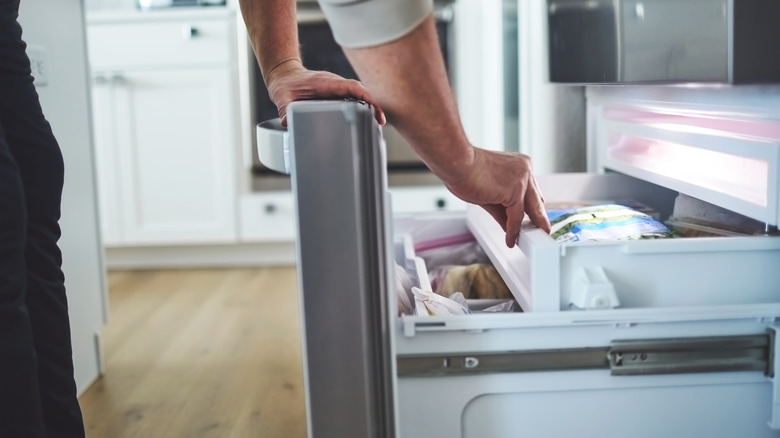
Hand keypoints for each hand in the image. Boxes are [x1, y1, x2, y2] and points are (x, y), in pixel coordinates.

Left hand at [265, 59, 385, 126]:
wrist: (284, 76)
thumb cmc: (286, 86)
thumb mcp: (282, 99)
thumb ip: (285, 112)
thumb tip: (288, 124)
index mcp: (325, 83)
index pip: (351, 87)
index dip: (365, 96)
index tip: (373, 108)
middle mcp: (335, 84)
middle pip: (360, 91)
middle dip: (372, 104)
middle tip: (380, 122)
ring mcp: (337, 88)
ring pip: (359, 95)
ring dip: (370, 106)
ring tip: (377, 123)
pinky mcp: (337, 94)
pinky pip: (354, 98)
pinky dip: (362, 107)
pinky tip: (367, 120)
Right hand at [442, 147, 550, 247]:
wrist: (456, 163)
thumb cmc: (465, 171)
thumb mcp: (488, 193)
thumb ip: (501, 210)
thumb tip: (508, 226)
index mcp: (519, 165)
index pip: (531, 191)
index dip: (532, 207)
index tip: (533, 220)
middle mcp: (524, 170)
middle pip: (536, 200)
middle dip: (538, 219)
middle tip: (541, 232)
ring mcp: (522, 179)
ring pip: (529, 209)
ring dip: (527, 227)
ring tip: (526, 241)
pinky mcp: (515, 191)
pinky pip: (516, 216)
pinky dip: (513, 230)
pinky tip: (510, 239)